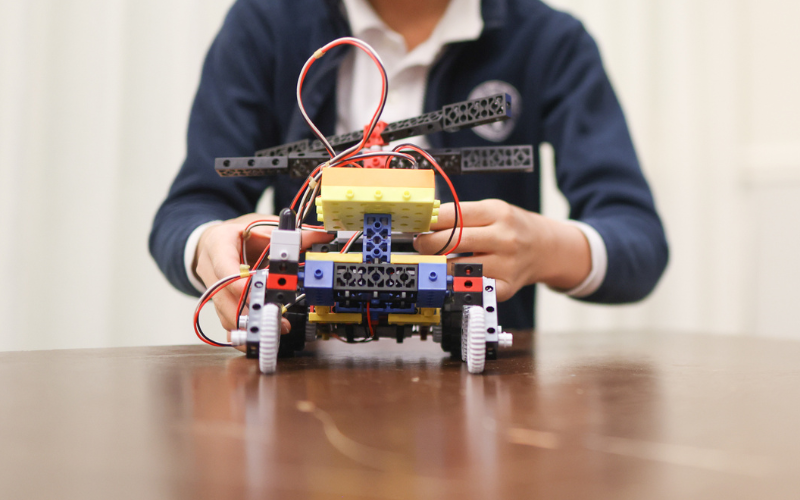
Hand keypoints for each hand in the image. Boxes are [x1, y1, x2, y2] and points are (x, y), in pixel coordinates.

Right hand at [194, 213, 332, 334]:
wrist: (212, 241)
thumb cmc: (237, 234)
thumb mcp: (261, 227)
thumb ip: (289, 235)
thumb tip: (320, 236)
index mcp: (218, 245)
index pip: (225, 266)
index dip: (239, 283)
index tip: (257, 293)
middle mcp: (211, 269)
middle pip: (224, 296)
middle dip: (251, 310)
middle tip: (275, 318)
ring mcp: (212, 289)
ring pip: (225, 313)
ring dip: (251, 324)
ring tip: (276, 329)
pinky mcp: (219, 303)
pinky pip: (227, 322)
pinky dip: (245, 330)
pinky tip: (262, 334)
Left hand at [413, 200, 590, 301]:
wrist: (546, 248)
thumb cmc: (513, 228)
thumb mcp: (493, 211)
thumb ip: (462, 216)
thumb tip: (425, 224)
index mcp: (497, 212)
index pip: (452, 216)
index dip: (429, 222)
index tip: (418, 225)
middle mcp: (504, 238)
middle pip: (451, 242)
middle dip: (427, 244)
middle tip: (420, 244)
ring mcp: (506, 265)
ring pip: (456, 268)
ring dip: (438, 265)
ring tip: (434, 260)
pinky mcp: (505, 287)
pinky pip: (471, 287)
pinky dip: (457, 283)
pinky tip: (453, 277)